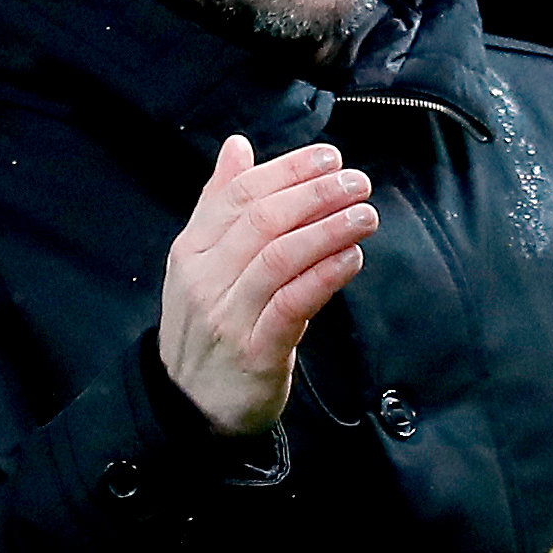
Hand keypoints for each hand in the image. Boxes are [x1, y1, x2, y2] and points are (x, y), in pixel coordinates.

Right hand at [158, 134, 375, 434]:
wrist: (187, 407)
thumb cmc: (207, 329)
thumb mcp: (200, 264)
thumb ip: (219, 205)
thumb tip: (237, 146)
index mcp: (192, 250)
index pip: (239, 194)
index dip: (288, 170)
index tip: (330, 158)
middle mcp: (204, 278)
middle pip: (262, 221)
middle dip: (316, 195)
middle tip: (358, 182)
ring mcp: (227, 316)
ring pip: (279, 257)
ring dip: (328, 230)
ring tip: (365, 216)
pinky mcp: (254, 352)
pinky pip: (292, 305)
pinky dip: (324, 276)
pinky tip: (352, 259)